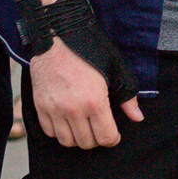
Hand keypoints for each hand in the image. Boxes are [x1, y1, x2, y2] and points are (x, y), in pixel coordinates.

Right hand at [29, 38, 144, 147]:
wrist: (58, 36)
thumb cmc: (89, 50)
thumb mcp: (115, 69)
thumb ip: (127, 97)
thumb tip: (137, 117)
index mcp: (94, 101)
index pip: (105, 138)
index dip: (112, 139)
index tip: (113, 135)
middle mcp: (73, 109)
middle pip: (86, 143)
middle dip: (96, 139)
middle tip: (99, 128)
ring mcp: (54, 109)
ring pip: (66, 141)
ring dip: (77, 138)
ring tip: (83, 126)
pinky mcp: (40, 106)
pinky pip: (49, 132)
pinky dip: (59, 131)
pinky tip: (67, 121)